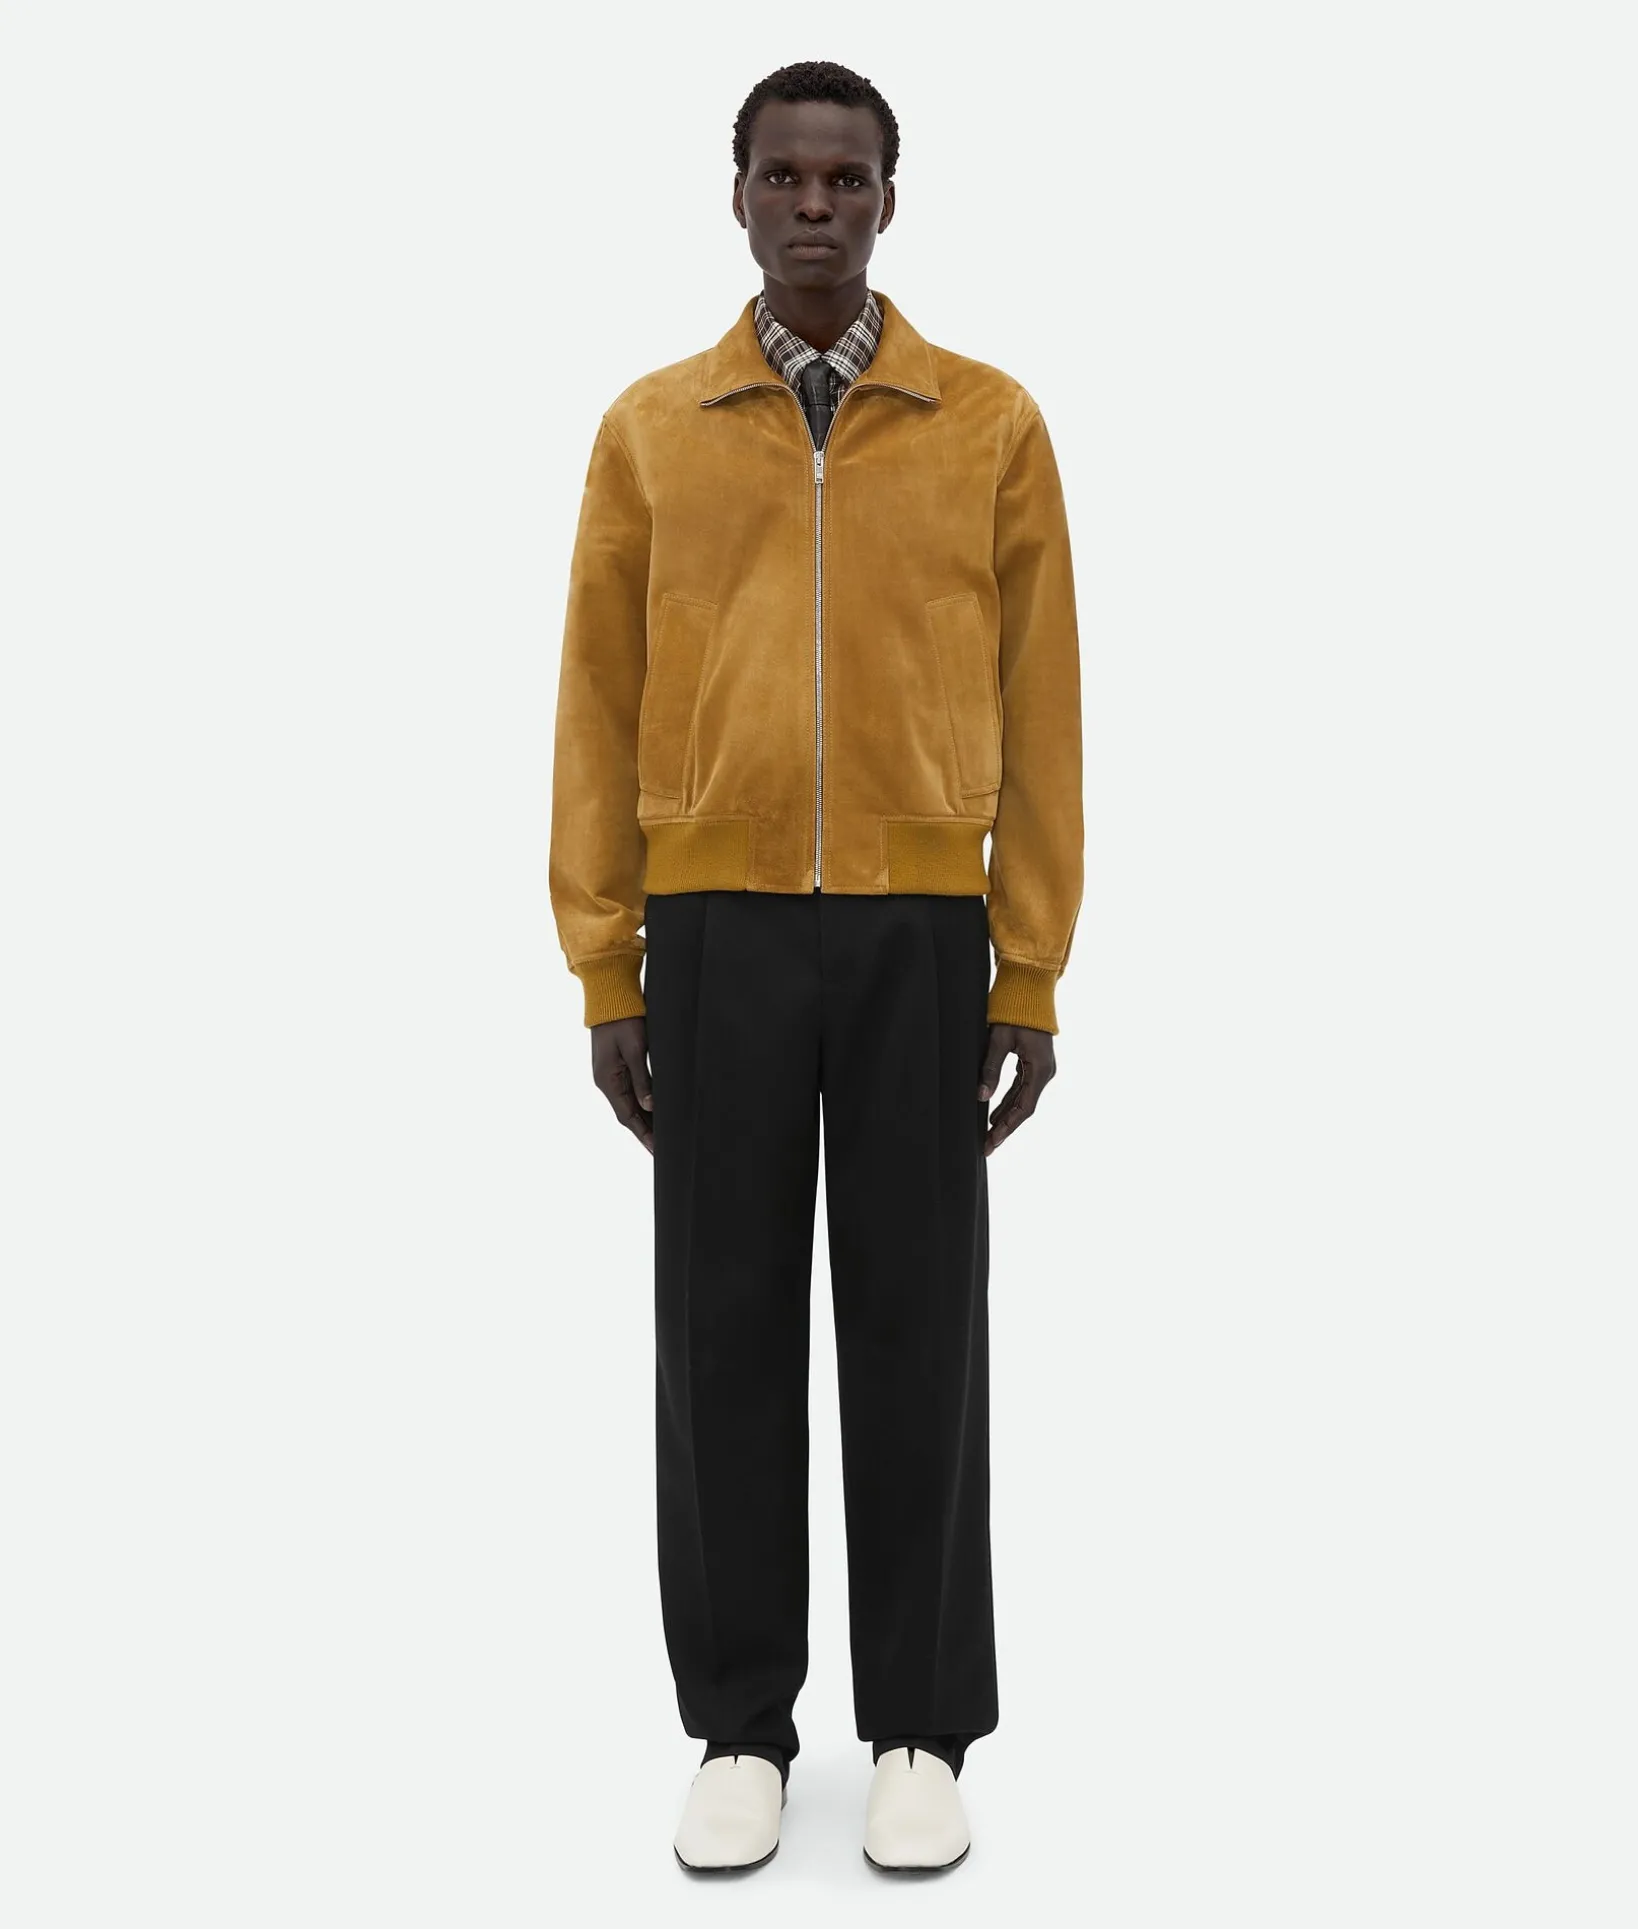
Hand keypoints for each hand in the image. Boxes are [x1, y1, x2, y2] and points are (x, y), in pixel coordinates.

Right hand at [591, 1015, 653, 1153]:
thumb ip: (642, 1079)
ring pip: (629, 1104)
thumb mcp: (635, 1050)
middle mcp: (606, 1081)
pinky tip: (653, 1110)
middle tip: (663, 1148)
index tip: (657, 1149)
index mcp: (608, 1080)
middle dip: (645, 1131)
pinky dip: (641, 1105)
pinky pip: (629, 1092)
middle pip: (628, 1114)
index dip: (643, 1134)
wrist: (610, 998)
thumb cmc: (623, 1020)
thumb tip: (650, 1105)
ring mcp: (610, 1075)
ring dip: (644, 1120)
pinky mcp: (616, 1067)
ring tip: (662, 1134)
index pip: (627, 1116)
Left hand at [977, 1023, 1056, 1156]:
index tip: (993, 1141)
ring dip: (1006, 1117)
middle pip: (1024, 1108)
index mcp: (1040, 1069)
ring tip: (989, 1136)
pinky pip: (1021, 1089)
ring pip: (1022, 1100)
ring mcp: (1041, 1069)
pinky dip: (1008, 1103)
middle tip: (987, 1147)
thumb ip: (991, 1068)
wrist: (1030, 990)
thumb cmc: (1014, 1012)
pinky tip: (995, 1115)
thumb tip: (981, 1096)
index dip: (1007, 1126)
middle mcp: (1045, 1072)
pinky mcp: (1034, 1064)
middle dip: (1005, 1128)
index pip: (1024, 1107)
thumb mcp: (999, 1040)